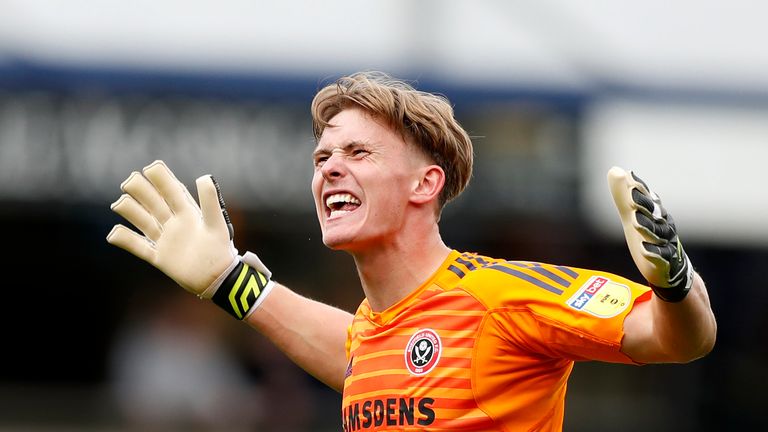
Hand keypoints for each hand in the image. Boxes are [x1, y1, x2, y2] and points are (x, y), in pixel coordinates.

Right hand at [107, 160, 272, 317]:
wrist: (218, 278)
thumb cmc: (221, 250)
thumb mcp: (216, 223)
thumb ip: (210, 201)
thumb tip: (204, 176)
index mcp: (188, 214)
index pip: (172, 192)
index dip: (162, 180)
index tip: (151, 167)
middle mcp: (174, 224)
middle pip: (154, 204)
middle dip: (142, 192)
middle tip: (129, 181)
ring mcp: (165, 240)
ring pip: (144, 222)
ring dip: (132, 212)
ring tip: (119, 203)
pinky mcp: (159, 258)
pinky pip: (139, 248)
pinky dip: (126, 241)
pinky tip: (112, 233)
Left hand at [607, 167, 693, 301]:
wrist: (671, 267)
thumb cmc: (649, 237)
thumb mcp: (633, 216)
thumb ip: (623, 196)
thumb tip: (614, 169)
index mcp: (655, 214)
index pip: (647, 199)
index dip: (639, 190)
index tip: (629, 178)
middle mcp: (662, 227)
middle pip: (653, 214)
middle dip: (643, 205)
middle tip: (631, 197)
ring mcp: (664, 244)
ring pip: (656, 235)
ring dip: (646, 227)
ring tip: (636, 221)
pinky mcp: (664, 263)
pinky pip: (660, 258)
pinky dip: (654, 254)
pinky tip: (644, 250)